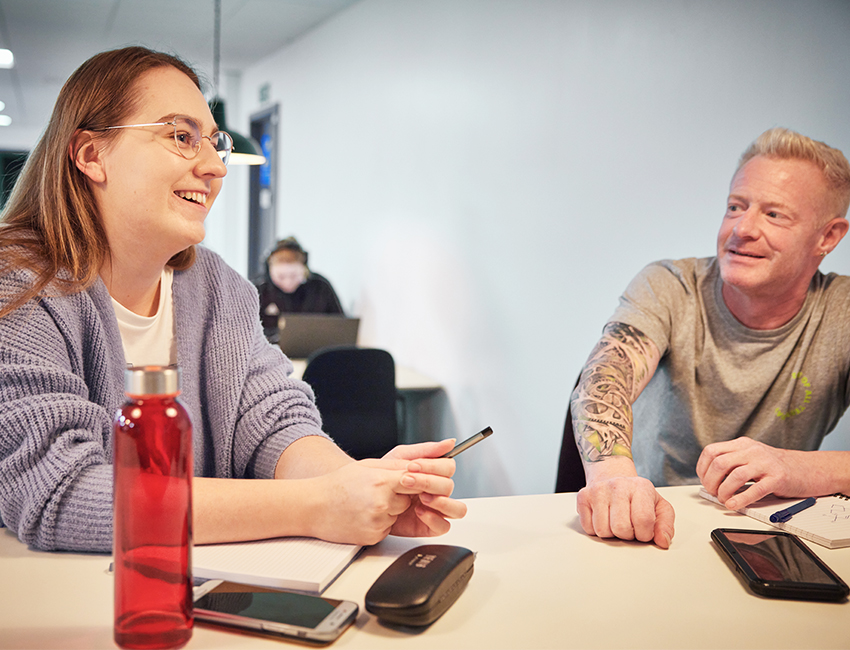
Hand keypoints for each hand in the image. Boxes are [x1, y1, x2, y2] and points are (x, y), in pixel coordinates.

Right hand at [305, 439, 465, 544]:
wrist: (313, 506)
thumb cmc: (338, 485)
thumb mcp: (367, 466)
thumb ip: (396, 465)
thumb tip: (418, 465)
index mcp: (383, 480)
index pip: (418, 480)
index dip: (421, 480)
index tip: (422, 480)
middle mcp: (383, 502)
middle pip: (411, 499)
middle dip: (403, 495)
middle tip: (384, 490)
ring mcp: (378, 520)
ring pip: (399, 514)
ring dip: (391, 509)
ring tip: (368, 502)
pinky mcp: (374, 536)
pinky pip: (388, 528)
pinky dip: (381, 522)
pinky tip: (363, 514)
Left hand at [384, 439, 468, 536]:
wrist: (367, 497)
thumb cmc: (384, 477)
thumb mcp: (401, 457)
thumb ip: (426, 450)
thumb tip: (450, 443)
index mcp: (434, 473)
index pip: (448, 467)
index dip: (433, 466)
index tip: (412, 466)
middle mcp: (438, 491)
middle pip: (449, 486)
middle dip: (428, 482)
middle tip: (407, 480)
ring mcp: (435, 509)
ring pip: (457, 509)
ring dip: (441, 502)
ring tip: (421, 497)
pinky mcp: (429, 526)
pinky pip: (444, 527)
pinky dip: (434, 519)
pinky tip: (418, 511)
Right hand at [576, 464, 674, 548]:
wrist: (613, 477)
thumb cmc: (637, 495)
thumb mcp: (659, 506)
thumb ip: (665, 525)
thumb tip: (662, 541)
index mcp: (641, 487)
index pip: (643, 520)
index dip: (645, 534)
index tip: (644, 531)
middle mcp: (618, 485)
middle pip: (621, 528)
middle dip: (627, 535)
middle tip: (629, 526)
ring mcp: (598, 490)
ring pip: (602, 530)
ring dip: (611, 533)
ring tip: (616, 521)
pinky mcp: (583, 496)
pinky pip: (588, 528)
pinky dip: (596, 529)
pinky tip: (603, 518)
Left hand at [696, 438, 807, 509]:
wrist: (808, 469)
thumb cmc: (775, 467)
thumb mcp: (751, 458)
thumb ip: (733, 463)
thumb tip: (709, 481)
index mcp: (742, 444)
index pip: (711, 451)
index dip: (703, 468)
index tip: (704, 481)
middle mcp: (752, 450)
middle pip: (720, 463)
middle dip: (711, 481)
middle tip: (713, 493)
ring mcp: (766, 463)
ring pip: (735, 475)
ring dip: (724, 491)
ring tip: (723, 500)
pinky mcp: (778, 478)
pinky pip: (755, 489)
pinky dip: (741, 499)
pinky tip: (734, 505)